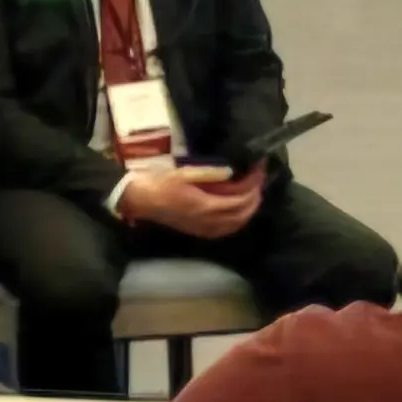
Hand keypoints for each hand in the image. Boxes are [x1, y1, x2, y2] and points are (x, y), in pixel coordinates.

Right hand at [121, 166, 262, 237]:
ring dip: (249, 209)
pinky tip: (239, 210)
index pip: (239, 200)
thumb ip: (210, 173)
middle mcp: (208, 221)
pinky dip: (238, 220)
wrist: (142, 201)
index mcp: (205, 206)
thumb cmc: (161, 183)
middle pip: (242, 214)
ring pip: (236, 224)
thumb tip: (232, 171)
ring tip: (254, 193)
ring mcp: (204, 229)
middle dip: (255, 197)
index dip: (252, 185)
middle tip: (259, 180)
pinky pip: (226, 229)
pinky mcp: (199, 231)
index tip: (258, 170)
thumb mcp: (185, 173)